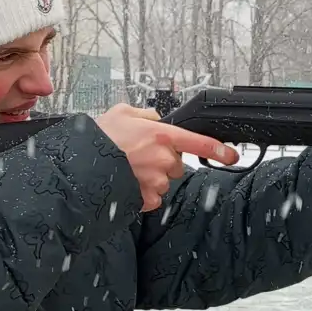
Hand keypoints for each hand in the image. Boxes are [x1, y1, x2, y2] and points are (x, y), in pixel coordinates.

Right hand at [93, 103, 238, 210]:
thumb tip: (158, 118)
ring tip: (129, 168)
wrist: (79, 162)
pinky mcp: (147, 198)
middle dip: (163, 161)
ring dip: (151, 176)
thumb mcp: (123, 112)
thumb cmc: (99, 137)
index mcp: (162, 135)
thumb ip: (147, 115)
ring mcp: (156, 180)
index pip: (200, 143)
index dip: (220, 151)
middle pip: (177, 164)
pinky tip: (127, 181)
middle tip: (138, 155)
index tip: (232, 156)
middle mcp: (163, 158)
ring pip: (164, 181)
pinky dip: (143, 192)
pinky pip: (153, 196)